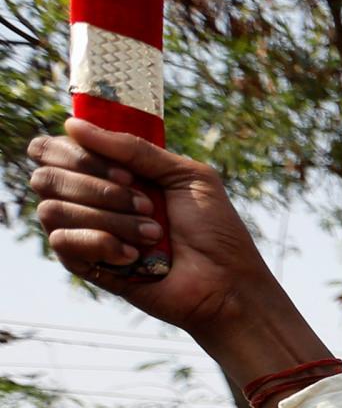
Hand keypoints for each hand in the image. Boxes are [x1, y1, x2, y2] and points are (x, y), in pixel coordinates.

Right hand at [23, 122, 329, 381]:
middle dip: (98, 188)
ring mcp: (85, 232)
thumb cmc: (214, 230)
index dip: (77, 154)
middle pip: (46, 177)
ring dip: (109, 219)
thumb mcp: (186, 176)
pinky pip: (63, 243)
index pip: (53, 150)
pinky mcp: (87, 265)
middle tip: (148, 205)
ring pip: (52, 210)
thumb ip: (135, 148)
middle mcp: (89, 199)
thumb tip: (73, 123)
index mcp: (109, 171)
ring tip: (153, 233)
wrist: (227, 283)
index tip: (127, 172)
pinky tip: (134, 256)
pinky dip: (100, 243)